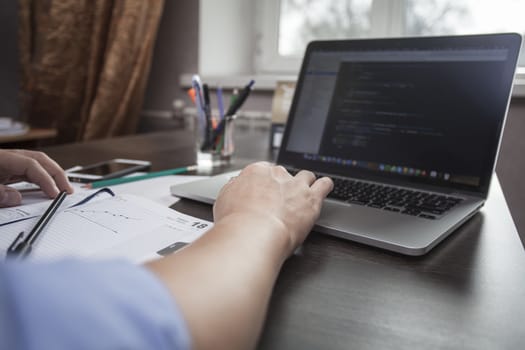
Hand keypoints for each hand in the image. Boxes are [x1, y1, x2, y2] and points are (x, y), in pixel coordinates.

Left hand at [0, 149, 73, 206]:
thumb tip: (17, 198)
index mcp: (1, 158)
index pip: (31, 164)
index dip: (46, 178)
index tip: (54, 193)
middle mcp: (7, 158)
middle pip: (39, 160)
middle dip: (57, 174)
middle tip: (67, 189)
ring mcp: (8, 163)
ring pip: (37, 164)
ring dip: (52, 176)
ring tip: (62, 189)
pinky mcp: (6, 170)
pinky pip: (30, 172)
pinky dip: (42, 179)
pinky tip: (47, 188)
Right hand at [213, 162, 332, 253]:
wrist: (254, 235)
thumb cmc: (237, 222)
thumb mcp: (223, 200)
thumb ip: (232, 189)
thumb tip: (236, 185)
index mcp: (256, 172)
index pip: (263, 171)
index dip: (265, 183)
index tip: (264, 192)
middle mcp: (277, 175)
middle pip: (284, 174)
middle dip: (283, 185)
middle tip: (279, 200)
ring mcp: (296, 185)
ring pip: (306, 176)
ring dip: (306, 184)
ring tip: (304, 193)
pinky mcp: (312, 199)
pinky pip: (325, 185)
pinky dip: (326, 186)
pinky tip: (325, 189)